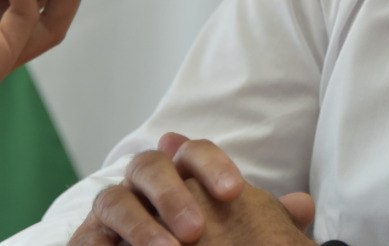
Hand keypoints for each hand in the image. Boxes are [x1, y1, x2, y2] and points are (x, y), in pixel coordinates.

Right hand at [69, 132, 313, 244]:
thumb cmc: (200, 242)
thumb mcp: (233, 231)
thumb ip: (264, 216)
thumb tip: (303, 205)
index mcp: (178, 172)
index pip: (194, 152)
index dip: (212, 165)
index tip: (234, 192)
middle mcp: (140, 182)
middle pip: (149, 166)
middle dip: (171, 195)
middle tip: (196, 231)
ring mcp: (109, 207)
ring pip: (114, 199)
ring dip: (139, 226)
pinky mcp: (85, 237)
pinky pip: (86, 236)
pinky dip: (103, 244)